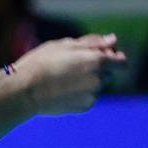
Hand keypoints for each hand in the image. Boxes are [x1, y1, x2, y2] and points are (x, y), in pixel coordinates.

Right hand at [10, 34, 126, 115]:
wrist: (25, 91)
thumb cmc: (42, 62)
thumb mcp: (66, 45)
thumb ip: (93, 42)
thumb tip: (113, 40)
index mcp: (98, 61)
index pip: (122, 61)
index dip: (112, 56)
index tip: (97, 55)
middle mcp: (99, 79)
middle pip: (109, 73)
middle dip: (98, 68)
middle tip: (73, 66)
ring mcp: (93, 95)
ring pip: (98, 85)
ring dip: (88, 81)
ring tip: (64, 78)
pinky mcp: (84, 107)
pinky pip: (89, 97)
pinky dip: (81, 93)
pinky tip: (62, 89)